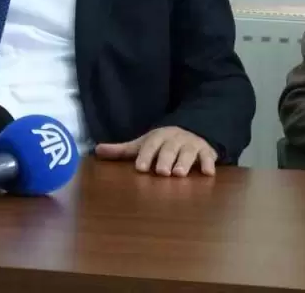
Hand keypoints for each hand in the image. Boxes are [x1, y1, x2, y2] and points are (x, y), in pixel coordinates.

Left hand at [94, 126, 216, 176]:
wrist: (192, 130)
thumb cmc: (162, 144)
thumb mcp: (143, 144)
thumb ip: (122, 150)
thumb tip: (96, 150)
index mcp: (158, 138)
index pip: (150, 145)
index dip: (145, 155)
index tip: (140, 168)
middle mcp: (174, 140)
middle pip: (169, 149)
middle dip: (165, 159)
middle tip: (162, 172)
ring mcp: (191, 145)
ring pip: (188, 153)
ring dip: (184, 162)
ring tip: (179, 174)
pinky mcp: (206, 152)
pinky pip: (208, 157)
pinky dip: (209, 164)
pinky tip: (208, 173)